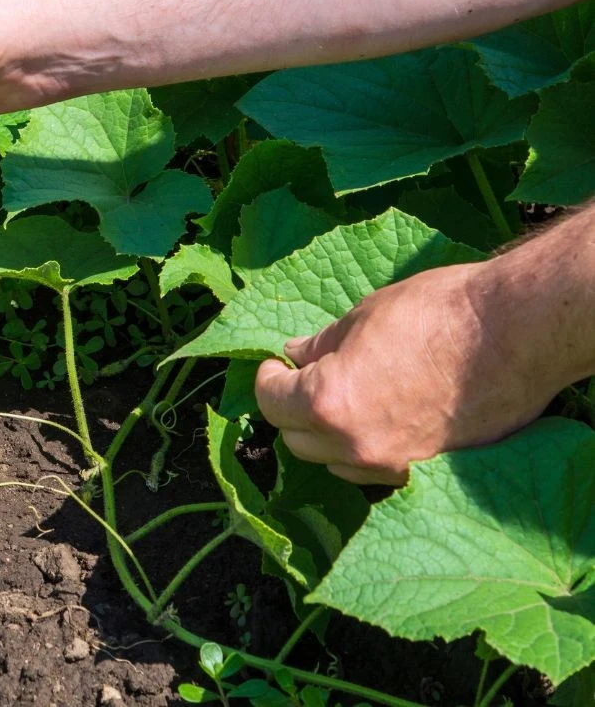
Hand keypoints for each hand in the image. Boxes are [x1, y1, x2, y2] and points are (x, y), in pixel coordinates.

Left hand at [254, 262, 562, 484]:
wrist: (517, 334)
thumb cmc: (438, 313)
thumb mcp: (363, 316)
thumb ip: (322, 344)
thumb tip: (294, 355)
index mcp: (328, 402)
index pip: (272, 403)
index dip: (268, 380)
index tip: (274, 364)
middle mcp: (355, 444)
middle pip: (298, 441)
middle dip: (291, 410)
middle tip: (302, 380)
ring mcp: (394, 464)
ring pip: (336, 462)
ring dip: (327, 435)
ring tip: (341, 399)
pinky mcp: (428, 470)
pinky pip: (377, 469)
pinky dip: (364, 449)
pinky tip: (376, 419)